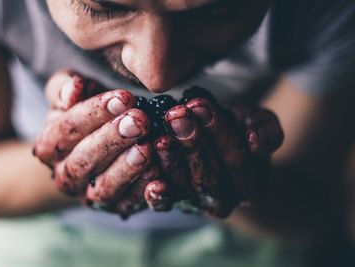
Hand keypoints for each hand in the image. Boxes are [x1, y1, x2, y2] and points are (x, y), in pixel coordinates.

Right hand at [33, 70, 168, 217]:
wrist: (95, 149)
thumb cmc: (85, 114)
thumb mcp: (68, 95)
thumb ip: (64, 88)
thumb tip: (73, 90)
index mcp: (49, 147)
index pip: (68, 129)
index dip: (95, 113)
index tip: (124, 98)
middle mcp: (66, 176)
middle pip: (84, 160)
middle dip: (112, 139)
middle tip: (139, 121)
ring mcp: (90, 196)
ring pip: (104, 187)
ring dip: (127, 168)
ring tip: (147, 148)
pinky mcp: (117, 207)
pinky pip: (131, 204)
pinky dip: (146, 194)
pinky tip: (161, 179)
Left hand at [154, 98, 283, 217]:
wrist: (217, 146)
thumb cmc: (238, 130)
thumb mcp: (259, 123)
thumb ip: (267, 131)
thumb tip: (255, 142)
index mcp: (252, 184)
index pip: (236, 159)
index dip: (218, 132)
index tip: (199, 105)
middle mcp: (226, 200)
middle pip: (208, 175)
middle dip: (191, 142)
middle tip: (175, 114)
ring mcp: (198, 204)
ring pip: (184, 187)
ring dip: (170, 159)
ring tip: (159, 134)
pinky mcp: (174, 204)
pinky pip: (164, 202)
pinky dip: (155, 189)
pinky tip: (148, 168)